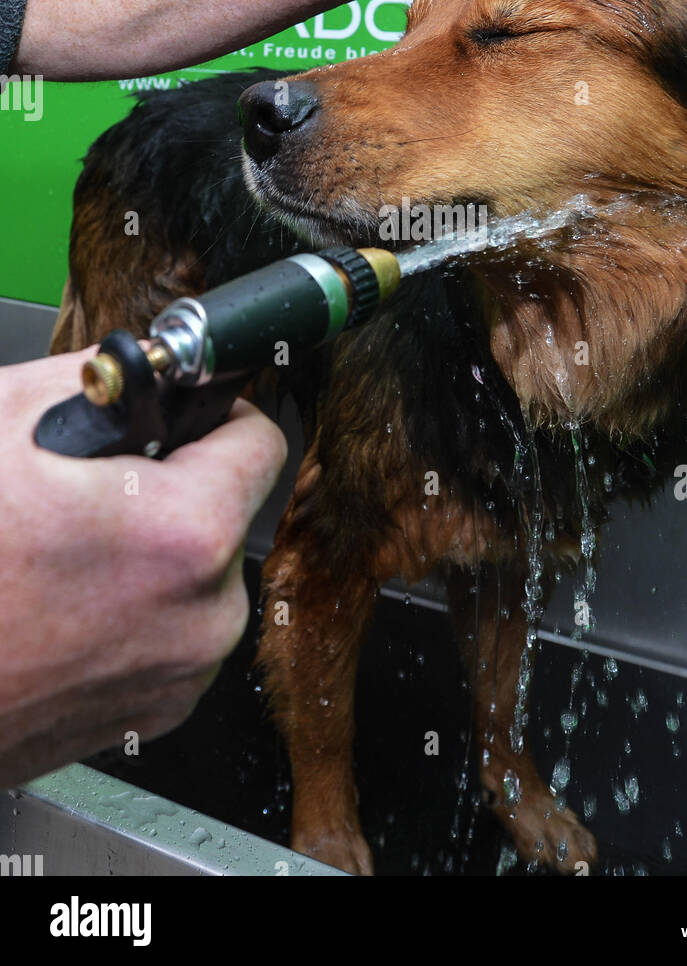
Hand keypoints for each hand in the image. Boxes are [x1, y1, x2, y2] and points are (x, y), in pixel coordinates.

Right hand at [0, 349, 286, 787]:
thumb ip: (96, 377)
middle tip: (96, 488)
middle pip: (230, 511)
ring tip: (66, 550)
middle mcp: (205, 616)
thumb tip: (138, 372)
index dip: (215, 413)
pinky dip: (138, 608)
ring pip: (201, 574)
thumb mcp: (2, 424)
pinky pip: (174, 632)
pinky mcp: (152, 714)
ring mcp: (180, 675)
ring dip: (154, 551)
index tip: (182, 415)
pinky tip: (67, 598)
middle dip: (173, 487)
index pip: (261, 440)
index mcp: (187, 536)